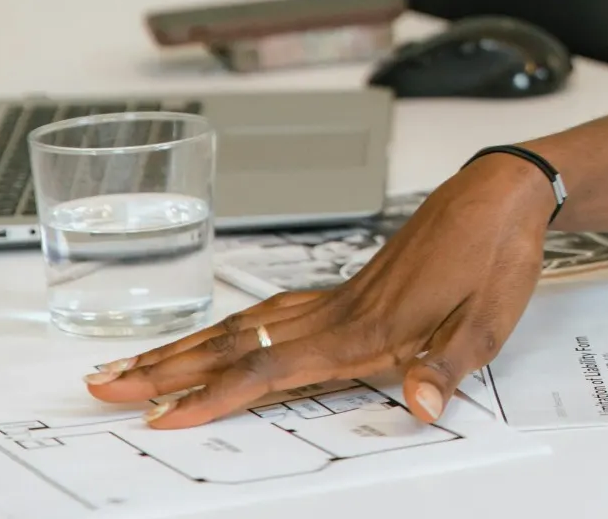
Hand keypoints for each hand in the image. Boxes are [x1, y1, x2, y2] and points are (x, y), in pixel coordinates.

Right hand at [82, 152, 558, 428]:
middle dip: (167, 370)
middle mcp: (340, 312)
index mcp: (366, 330)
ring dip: (187, 348)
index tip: (161, 415)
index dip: (214, 395)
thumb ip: (449, 365)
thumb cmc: (496, 253)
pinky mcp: (349, 287)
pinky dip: (234, 328)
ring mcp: (340, 297)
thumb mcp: (490, 319)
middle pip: (236, 346)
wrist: (503, 193)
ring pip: (246, 326)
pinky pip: (273, 312)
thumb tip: (422, 406)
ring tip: (134, 364)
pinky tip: (219, 338)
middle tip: (104, 386)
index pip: (271, 370)